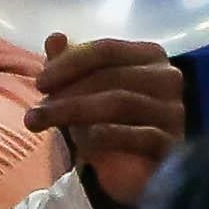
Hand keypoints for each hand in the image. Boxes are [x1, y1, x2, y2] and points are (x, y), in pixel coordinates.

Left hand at [32, 30, 189, 208]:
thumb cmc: (107, 121)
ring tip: (42, 124)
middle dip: (66, 93)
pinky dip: (108, 135)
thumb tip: (55, 38)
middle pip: (111, 76)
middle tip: (34, 113)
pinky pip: (138, 135)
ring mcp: (174, 111)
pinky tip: (84, 140)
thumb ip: (70, 64)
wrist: (129, 170)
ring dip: (73, 112)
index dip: (70, 63)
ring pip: (120, 103)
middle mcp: (168, 78)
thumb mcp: (82, 92)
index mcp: (150, 56)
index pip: (107, 50)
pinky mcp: (173, 144)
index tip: (39, 82)